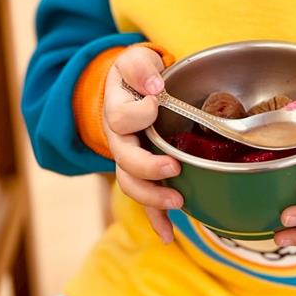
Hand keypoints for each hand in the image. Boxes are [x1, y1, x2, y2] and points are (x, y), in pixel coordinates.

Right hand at [102, 45, 182, 243]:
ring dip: (153, 197)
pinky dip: (156, 220)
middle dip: (148, 168)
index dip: (139, 113)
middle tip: (173, 168)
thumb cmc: (139, 73)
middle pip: (124, 160)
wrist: (134, 88)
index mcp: (117, 111)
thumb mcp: (136, 59)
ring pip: (131, 184)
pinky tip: (169, 235)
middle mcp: (119, 140)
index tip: (157, 100)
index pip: (121, 118)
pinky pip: (145, 201)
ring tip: (178, 202)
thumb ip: (141, 67)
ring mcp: (129, 160)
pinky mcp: (143, 174)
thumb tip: (153, 85)